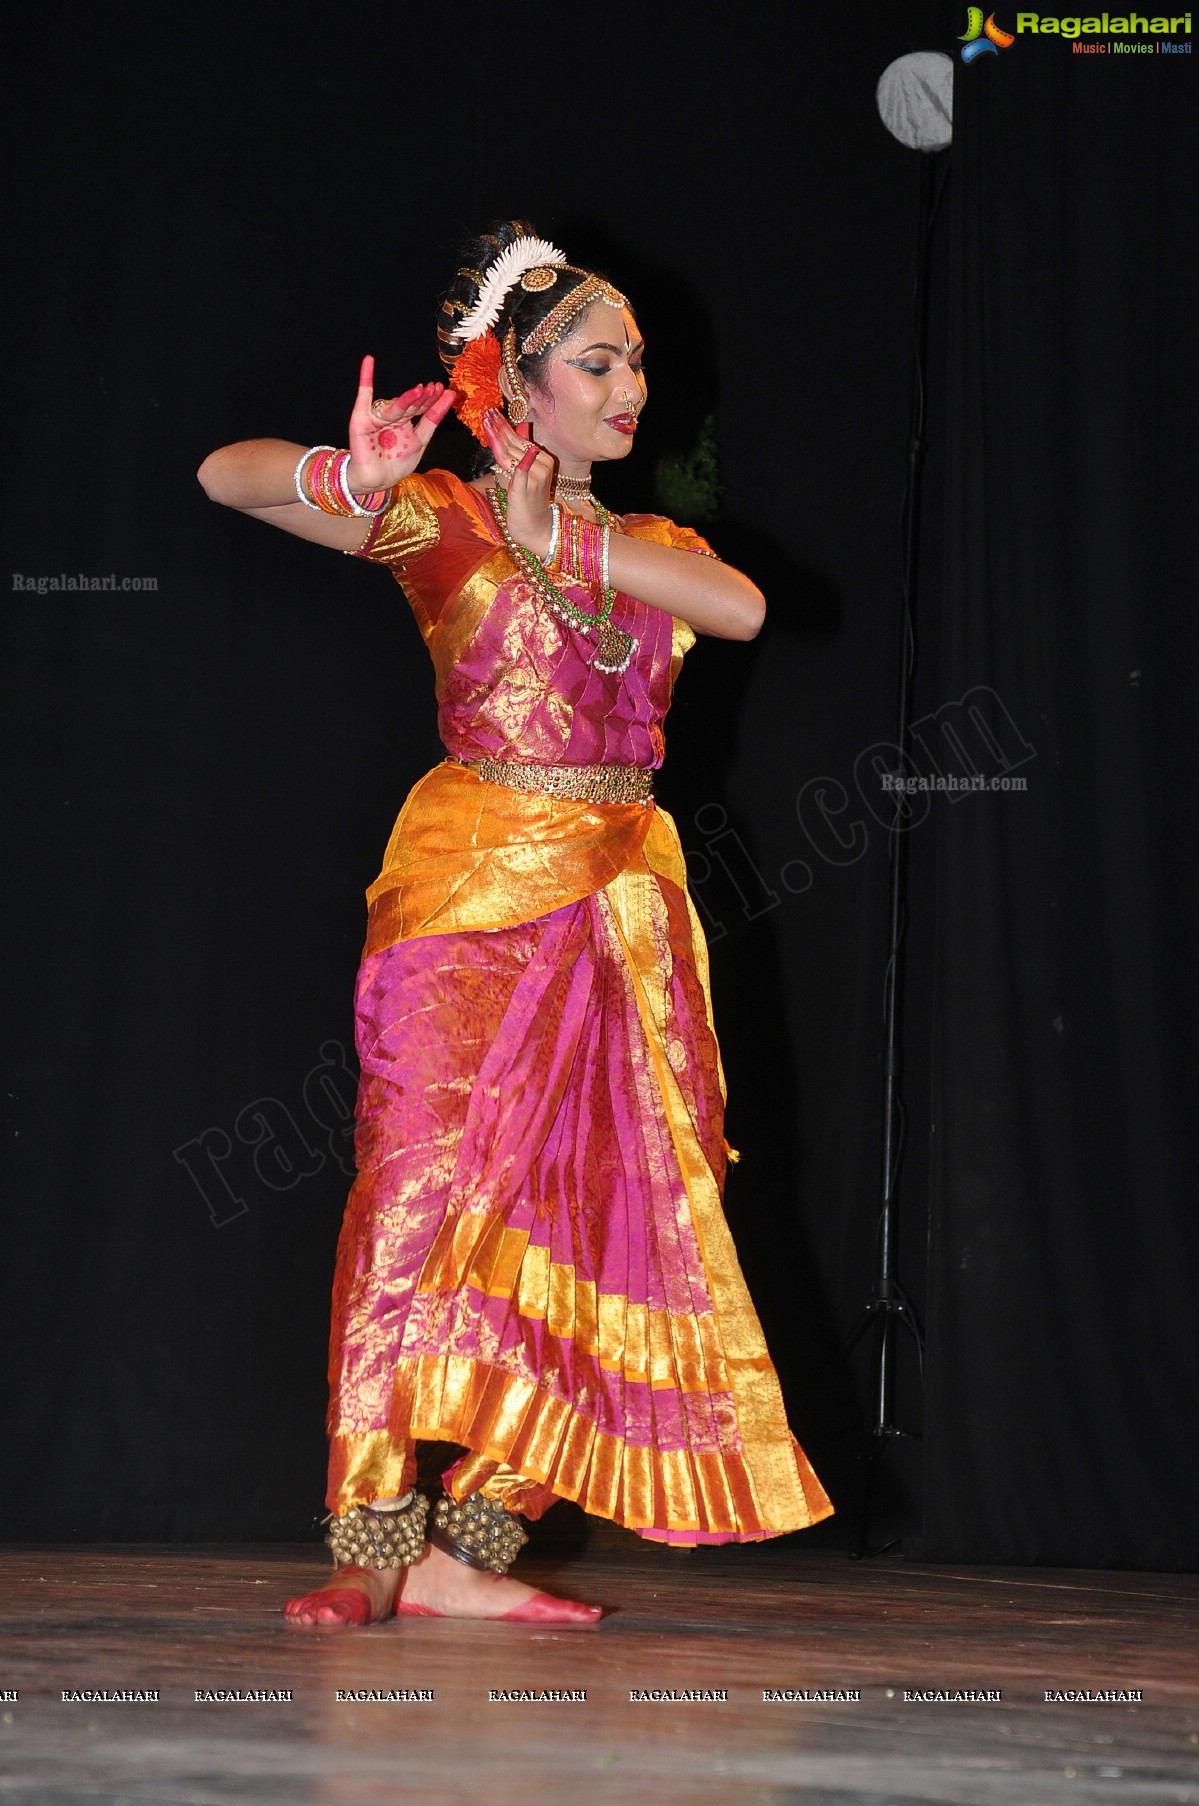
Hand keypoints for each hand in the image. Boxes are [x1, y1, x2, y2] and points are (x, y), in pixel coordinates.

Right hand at [346, 355, 456, 490]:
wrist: (376, 481)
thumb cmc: (396, 464)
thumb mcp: (420, 441)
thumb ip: (432, 420)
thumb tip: (448, 396)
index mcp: (405, 421)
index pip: (420, 408)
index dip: (432, 400)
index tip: (445, 391)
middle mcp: (391, 416)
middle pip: (409, 405)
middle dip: (422, 398)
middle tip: (434, 388)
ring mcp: (376, 417)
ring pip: (394, 406)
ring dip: (407, 398)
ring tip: (420, 390)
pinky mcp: (361, 419)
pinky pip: (363, 396)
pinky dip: (365, 378)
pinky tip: (369, 361)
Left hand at [482, 408, 554, 557]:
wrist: (536, 528)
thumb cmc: (527, 502)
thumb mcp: (523, 476)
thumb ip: (519, 455)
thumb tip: (516, 430)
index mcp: (542, 459)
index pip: (517, 438)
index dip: (503, 425)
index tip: (491, 412)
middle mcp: (541, 464)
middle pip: (513, 443)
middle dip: (498, 426)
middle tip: (485, 411)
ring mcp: (535, 476)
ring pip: (509, 452)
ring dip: (496, 436)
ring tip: (485, 421)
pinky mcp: (525, 489)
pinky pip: (517, 470)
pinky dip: (512, 458)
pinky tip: (505, 446)